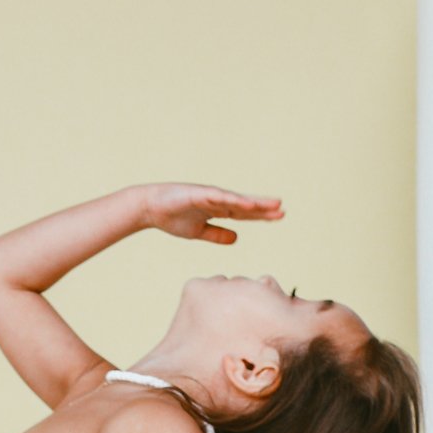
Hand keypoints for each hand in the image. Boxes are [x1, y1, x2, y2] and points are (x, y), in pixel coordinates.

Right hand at [143, 183, 282, 245]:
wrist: (150, 208)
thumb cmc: (172, 218)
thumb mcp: (198, 231)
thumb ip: (217, 234)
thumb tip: (236, 238)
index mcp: (218, 210)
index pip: (245, 214)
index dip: (261, 216)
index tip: (279, 217)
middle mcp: (217, 200)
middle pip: (245, 205)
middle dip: (263, 208)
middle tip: (282, 210)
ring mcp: (209, 196)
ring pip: (236, 200)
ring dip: (254, 202)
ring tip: (272, 205)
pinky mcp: (199, 193)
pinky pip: (220, 197)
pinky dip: (234, 200)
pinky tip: (247, 203)